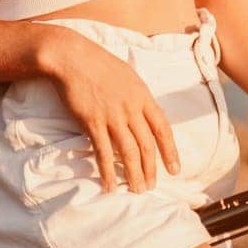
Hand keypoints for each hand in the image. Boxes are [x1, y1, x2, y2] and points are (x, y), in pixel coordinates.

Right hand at [38, 28, 180, 193]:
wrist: (72, 57)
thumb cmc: (99, 63)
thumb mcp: (128, 76)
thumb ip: (138, 96)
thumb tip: (146, 113)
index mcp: (142, 96)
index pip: (162, 128)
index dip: (170, 151)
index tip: (175, 169)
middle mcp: (131, 108)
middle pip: (146, 145)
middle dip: (151, 169)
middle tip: (151, 187)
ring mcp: (112, 115)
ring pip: (128, 152)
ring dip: (134, 174)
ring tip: (137, 190)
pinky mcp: (92, 122)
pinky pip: (103, 152)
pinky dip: (107, 171)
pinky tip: (111, 185)